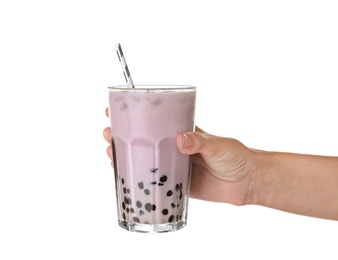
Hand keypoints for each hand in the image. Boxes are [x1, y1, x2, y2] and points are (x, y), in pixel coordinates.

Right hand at [103, 108, 254, 205]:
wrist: (246, 182)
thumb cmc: (236, 156)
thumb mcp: (218, 145)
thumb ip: (200, 142)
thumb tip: (181, 140)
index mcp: (183, 134)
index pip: (155, 121)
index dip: (136, 115)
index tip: (117, 110)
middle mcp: (174, 149)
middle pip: (144, 140)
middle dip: (123, 135)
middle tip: (108, 132)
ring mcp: (173, 167)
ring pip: (145, 161)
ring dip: (126, 156)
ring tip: (110, 152)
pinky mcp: (176, 185)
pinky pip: (154, 183)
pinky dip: (138, 180)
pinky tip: (125, 178)